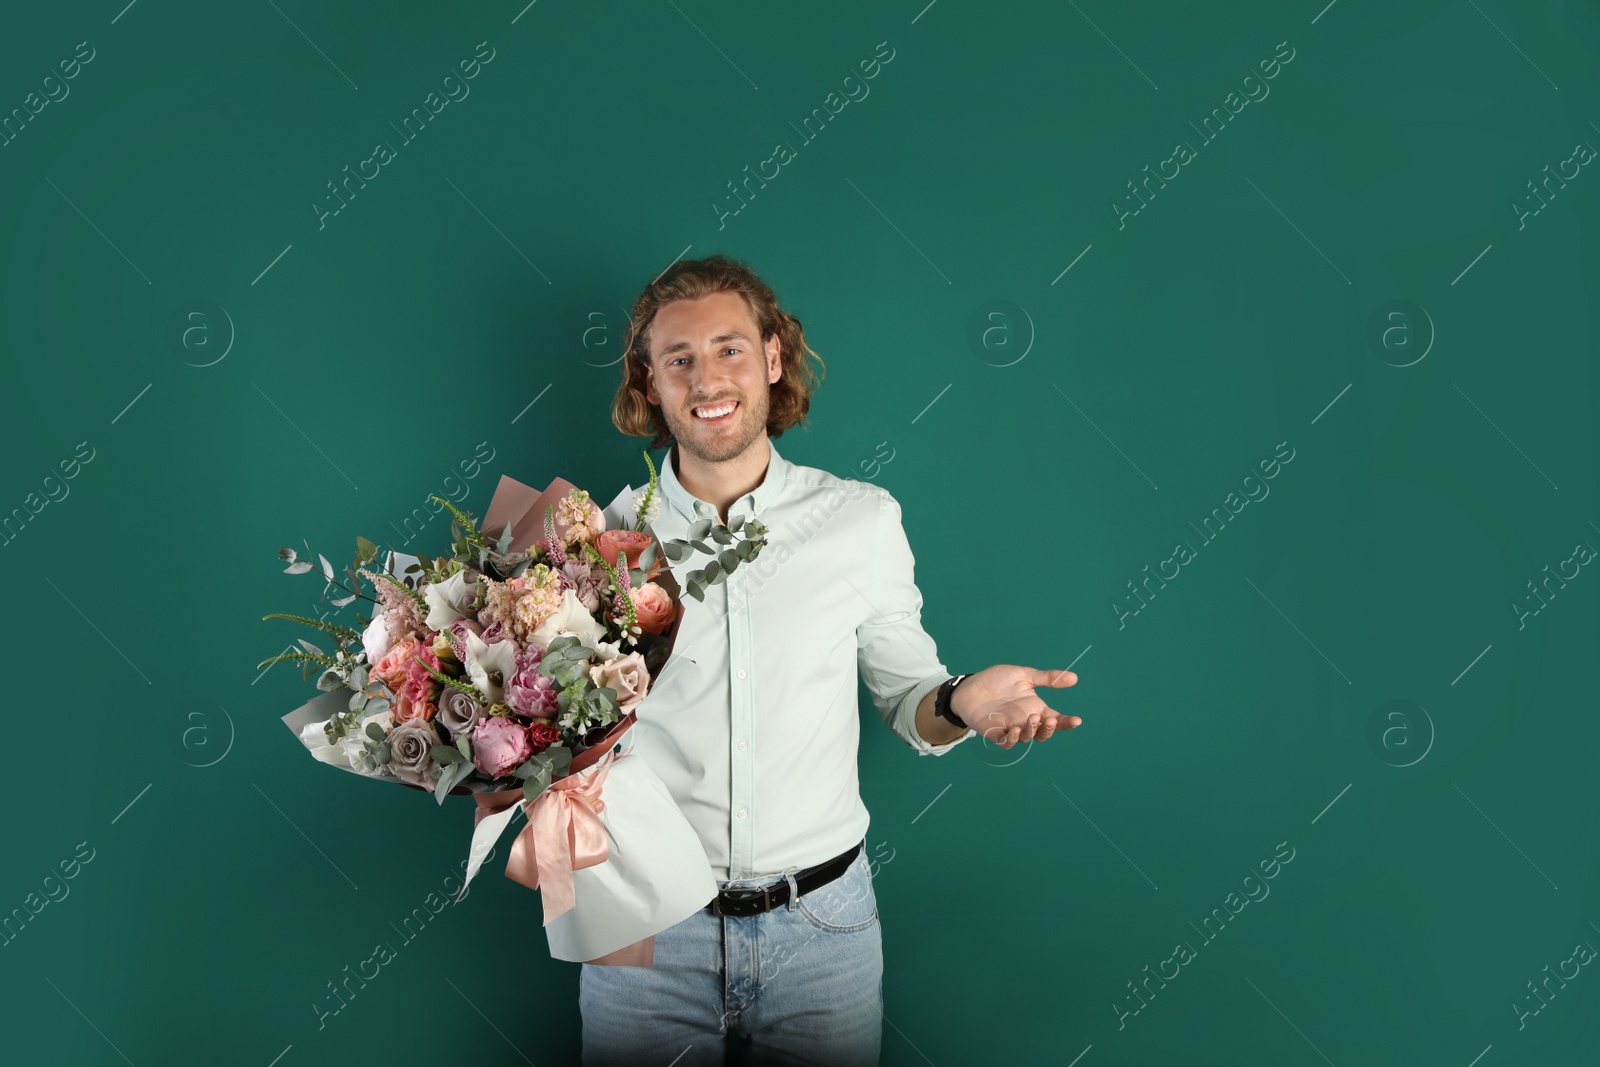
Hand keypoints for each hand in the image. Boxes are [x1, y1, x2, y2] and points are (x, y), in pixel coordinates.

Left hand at [951, 665, 1080, 748]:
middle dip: (1048, 729)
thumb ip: (1047, 678)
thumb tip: (1074, 678)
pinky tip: (1015, 730)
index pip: (1056, 719)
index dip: (1067, 722)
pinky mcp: (995, 733)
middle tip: (1049, 719)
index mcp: (1035, 708)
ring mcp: (1011, 729)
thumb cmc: (997, 680)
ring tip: (1032, 719)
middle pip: (1043, 733)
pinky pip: (1006, 743)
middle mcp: (1025, 721)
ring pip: (1027, 739)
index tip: (1077, 720)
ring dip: (1031, 732)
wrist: (971, 685)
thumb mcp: (1024, 675)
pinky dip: (1012, 739)